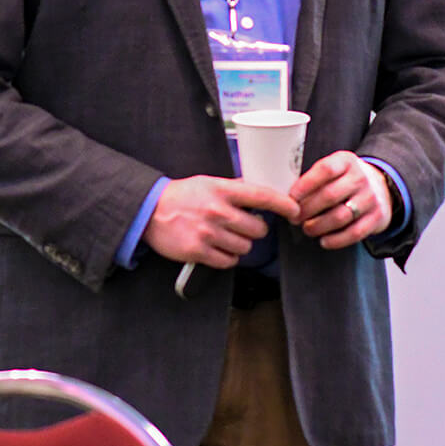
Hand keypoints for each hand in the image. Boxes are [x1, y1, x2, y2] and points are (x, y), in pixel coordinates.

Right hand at [145, 175, 301, 267]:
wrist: (149, 211)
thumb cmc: (182, 196)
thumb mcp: (209, 183)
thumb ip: (235, 189)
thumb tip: (263, 194)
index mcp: (222, 190)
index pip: (263, 196)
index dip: (284, 205)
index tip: (295, 211)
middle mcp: (218, 211)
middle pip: (258, 229)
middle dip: (254, 230)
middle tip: (241, 226)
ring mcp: (208, 233)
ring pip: (245, 248)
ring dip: (240, 245)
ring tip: (225, 236)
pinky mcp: (199, 251)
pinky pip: (228, 261)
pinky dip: (227, 257)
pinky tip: (217, 247)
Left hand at [291, 152, 392, 250]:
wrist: (380, 186)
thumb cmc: (346, 179)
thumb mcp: (334, 168)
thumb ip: (314, 177)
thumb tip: (288, 197)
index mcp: (346, 161)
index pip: (325, 170)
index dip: (305, 185)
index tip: (291, 198)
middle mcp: (361, 178)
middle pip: (329, 196)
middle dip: (307, 210)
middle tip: (294, 218)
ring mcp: (371, 198)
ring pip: (340, 216)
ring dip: (318, 226)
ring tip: (307, 228)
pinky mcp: (377, 217)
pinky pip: (354, 233)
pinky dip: (336, 240)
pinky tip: (324, 240)